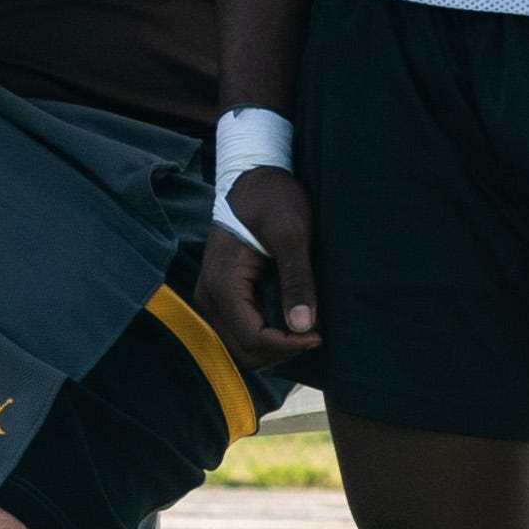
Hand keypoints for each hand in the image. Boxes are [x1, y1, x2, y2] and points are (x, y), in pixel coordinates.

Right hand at [201, 168, 320, 363]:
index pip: (251, 338)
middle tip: (315, 334)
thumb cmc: (272, 198)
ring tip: (305, 330)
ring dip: (273, 347)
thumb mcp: (292, 233)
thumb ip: (297, 279)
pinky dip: (266, 336)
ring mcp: (212, 297)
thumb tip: (303, 325)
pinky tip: (291, 322)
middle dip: (280, 351)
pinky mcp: (222, 295)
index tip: (319, 333)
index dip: (287, 345)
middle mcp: (209, 296)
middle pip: (243, 350)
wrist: (251, 177)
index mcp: (222, 283)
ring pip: (240, 346)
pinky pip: (240, 330)